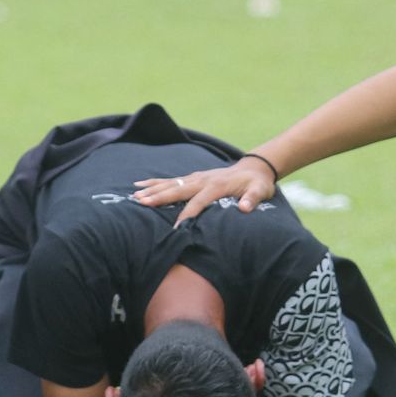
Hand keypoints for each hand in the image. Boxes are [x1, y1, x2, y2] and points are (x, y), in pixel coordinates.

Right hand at [132, 157, 276, 226]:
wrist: (254, 168)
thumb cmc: (257, 184)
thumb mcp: (261, 191)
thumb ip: (253, 199)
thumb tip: (245, 208)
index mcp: (216, 186)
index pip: (198, 202)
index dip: (188, 215)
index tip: (177, 228)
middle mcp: (202, 180)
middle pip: (177, 189)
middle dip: (159, 197)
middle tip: (142, 203)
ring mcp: (196, 177)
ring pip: (170, 183)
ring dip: (152, 189)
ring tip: (135, 194)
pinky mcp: (192, 177)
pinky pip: (171, 180)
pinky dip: (155, 182)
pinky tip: (140, 184)